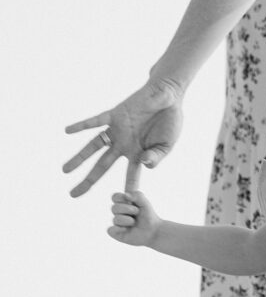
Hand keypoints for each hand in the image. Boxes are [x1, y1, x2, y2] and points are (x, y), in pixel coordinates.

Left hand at [63, 80, 182, 196]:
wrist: (168, 95)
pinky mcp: (115, 115)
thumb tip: (145, 165)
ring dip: (79, 158)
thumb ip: (157, 156)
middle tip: (73, 195)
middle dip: (88, 180)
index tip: (122, 201)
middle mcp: (123, 144)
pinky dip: (82, 125)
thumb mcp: (167, 144)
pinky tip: (67, 131)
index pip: (130, 174)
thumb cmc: (170, 120)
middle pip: (101, 166)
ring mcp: (117, 130)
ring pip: (94, 146)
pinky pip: (96, 121)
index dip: (127, 187)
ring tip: (65, 171)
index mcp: (137, 153)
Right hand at [108, 190, 159, 246]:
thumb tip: (125, 195)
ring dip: (128, 220)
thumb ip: (137, 195)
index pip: (115, 197)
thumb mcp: (145, 203)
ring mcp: (117, 223)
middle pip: (114, 208)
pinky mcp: (116, 233)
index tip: (129, 200)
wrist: (153, 231)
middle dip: (127, 209)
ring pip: (116, 219)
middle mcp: (118, 213)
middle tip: (137, 212)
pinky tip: (126, 229)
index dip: (120, 197)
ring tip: (134, 222)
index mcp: (124, 203)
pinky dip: (118, 229)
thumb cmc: (148, 216)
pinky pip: (110, 230)